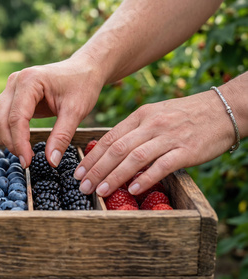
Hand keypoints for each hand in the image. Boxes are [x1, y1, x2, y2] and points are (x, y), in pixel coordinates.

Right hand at [0, 56, 104, 167]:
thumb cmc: (82, 86)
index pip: (16, 118)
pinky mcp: (10, 93)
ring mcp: (10, 86)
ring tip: (20, 149)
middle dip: (10, 142)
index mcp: (30, 81)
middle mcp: (15, 81)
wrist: (83, 69)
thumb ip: (62, 136)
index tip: (27, 162)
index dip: (19, 143)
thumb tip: (51, 162)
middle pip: (0, 119)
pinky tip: (14, 138)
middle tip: (26, 160)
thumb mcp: (76, 111)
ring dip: (1, 136)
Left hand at [74, 89, 235, 196]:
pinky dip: (146, 178)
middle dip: (96, 169)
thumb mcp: (156, 115)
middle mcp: (151, 125)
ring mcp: (168, 137)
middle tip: (82, 186)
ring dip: (115, 176)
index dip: (92, 156)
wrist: (223, 109)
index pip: (109, 138)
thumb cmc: (186, 115)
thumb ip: (135, 130)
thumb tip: (112, 150)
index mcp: (141, 116)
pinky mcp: (186, 150)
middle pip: (117, 149)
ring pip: (135, 158)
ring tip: (100, 191)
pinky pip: (162, 165)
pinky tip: (134, 189)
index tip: (78, 171)